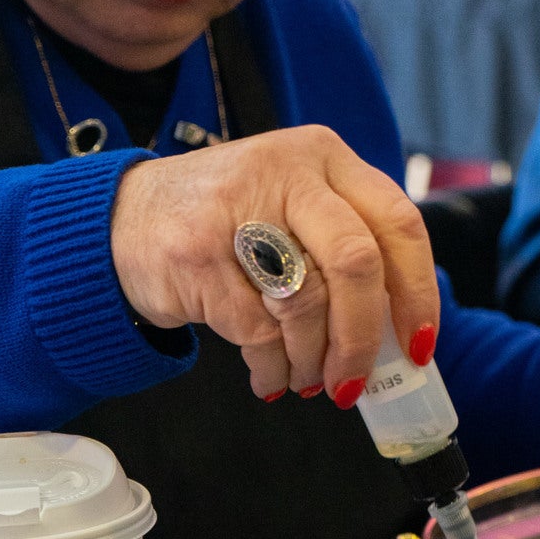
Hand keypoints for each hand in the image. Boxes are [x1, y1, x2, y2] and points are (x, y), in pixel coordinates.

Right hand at [109, 126, 439, 402]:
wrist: (121, 218)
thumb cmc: (226, 222)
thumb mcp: (290, 204)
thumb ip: (344, 246)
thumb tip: (398, 337)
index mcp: (324, 157)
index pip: (398, 222)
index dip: (418, 292)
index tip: (419, 346)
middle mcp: (286, 172)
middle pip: (356, 263)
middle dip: (363, 338)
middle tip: (354, 382)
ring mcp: (237, 210)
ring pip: (306, 304)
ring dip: (312, 361)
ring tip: (306, 380)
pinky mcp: (198, 255)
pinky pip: (258, 332)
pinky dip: (272, 368)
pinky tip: (269, 375)